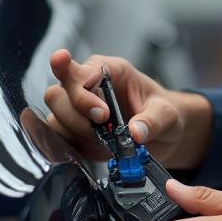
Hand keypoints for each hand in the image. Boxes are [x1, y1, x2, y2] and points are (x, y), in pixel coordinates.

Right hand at [44, 49, 211, 168]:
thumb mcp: (167, 114)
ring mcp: (78, 110)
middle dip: (77, 115)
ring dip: (76, 133)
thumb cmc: (164, 113)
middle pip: (57, 94)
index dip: (81, 90)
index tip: (101, 112)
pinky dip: (72, 147)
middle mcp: (88, 87)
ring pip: (54, 117)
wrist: (163, 136)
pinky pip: (57, 139)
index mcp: (110, 71)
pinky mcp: (75, 133)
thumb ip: (153, 121)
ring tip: (105, 141)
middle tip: (104, 126)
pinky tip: (94, 149)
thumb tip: (135, 132)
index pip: (79, 71)